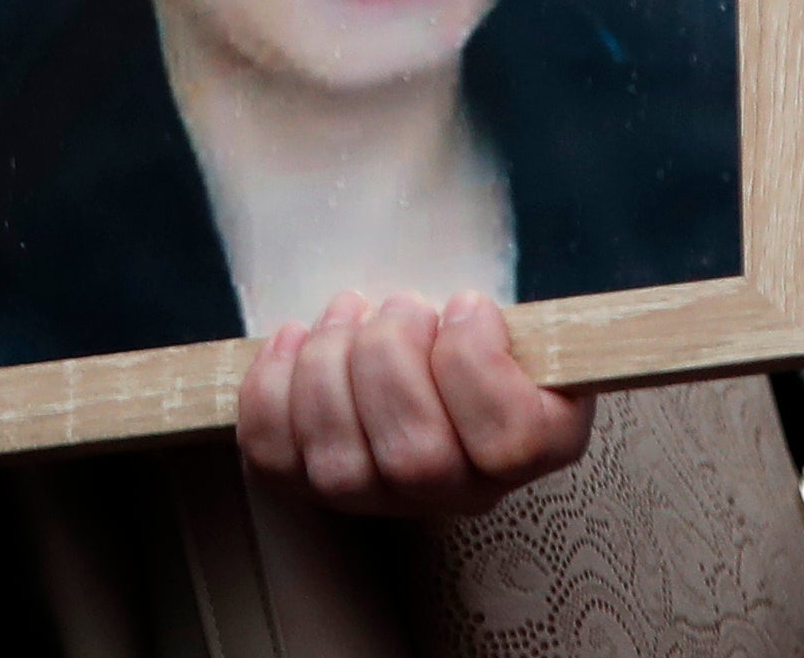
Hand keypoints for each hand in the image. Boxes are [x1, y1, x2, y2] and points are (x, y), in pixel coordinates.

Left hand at [236, 292, 594, 518]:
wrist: (408, 332)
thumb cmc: (459, 318)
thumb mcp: (501, 307)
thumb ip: (496, 314)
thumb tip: (465, 308)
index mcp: (532, 446)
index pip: (510, 441)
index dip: (475, 363)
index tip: (463, 304)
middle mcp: (460, 491)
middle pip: (416, 459)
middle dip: (391, 356)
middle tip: (398, 306)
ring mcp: (382, 499)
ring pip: (340, 469)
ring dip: (329, 367)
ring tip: (346, 313)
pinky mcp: (311, 486)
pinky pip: (274, 457)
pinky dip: (271, 389)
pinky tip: (292, 339)